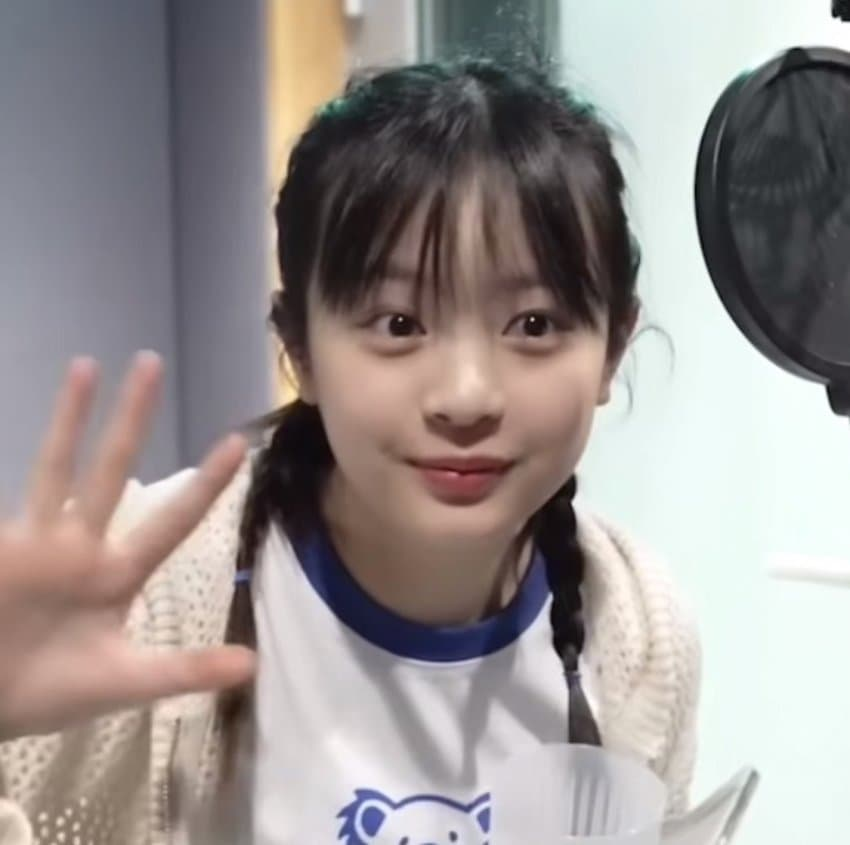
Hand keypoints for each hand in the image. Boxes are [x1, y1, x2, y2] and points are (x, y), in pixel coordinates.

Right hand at [0, 353, 255, 739]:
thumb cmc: (51, 691)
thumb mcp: (125, 682)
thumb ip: (184, 671)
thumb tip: (253, 665)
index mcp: (118, 572)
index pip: (172, 519)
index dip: (205, 484)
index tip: (238, 442)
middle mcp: (81, 545)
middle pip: (113, 469)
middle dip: (132, 419)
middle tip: (152, 362)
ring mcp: (35, 540)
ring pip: (57, 466)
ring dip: (69, 417)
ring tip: (87, 365)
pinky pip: (9, 496)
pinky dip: (18, 455)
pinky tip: (12, 424)